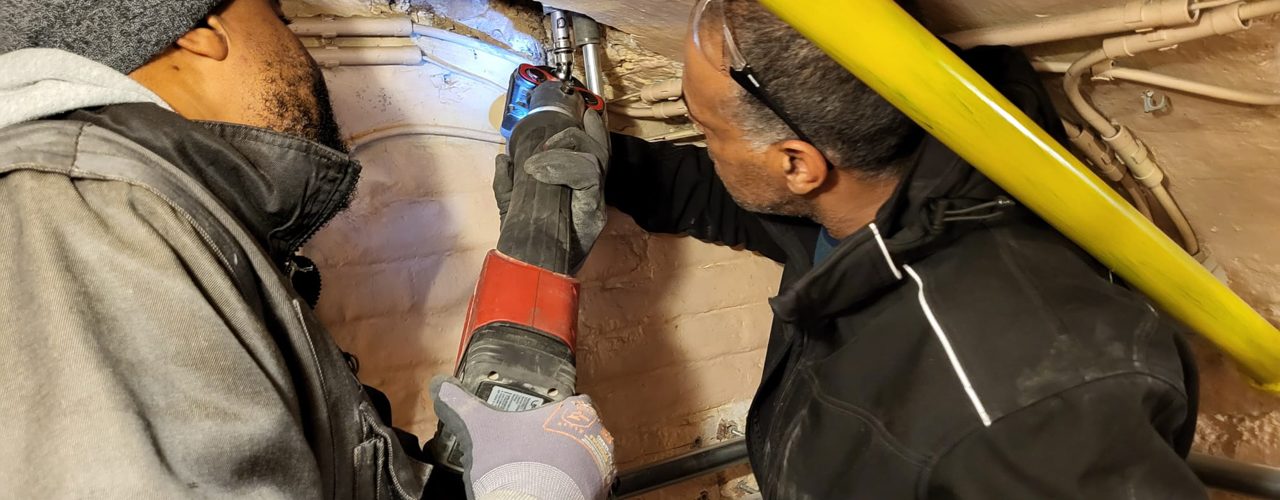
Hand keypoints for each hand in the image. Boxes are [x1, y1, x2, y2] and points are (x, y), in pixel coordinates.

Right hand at [430, 376, 615, 499]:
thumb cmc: (513, 466)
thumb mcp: (479, 428)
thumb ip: (460, 404)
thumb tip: (440, 387)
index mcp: (577, 412)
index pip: (571, 403)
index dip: (550, 414)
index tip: (534, 423)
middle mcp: (598, 438)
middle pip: (577, 434)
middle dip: (557, 442)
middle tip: (529, 451)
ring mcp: (601, 469)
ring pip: (582, 461)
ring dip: (565, 467)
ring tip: (534, 474)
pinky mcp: (597, 495)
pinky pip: (584, 487)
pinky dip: (568, 488)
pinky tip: (544, 492)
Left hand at [494, 110, 609, 270]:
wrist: (531, 273)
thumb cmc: (524, 243)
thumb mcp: (511, 207)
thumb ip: (507, 183)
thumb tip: (503, 158)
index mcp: (577, 189)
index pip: (591, 154)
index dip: (593, 132)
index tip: (585, 114)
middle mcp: (591, 193)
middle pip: (596, 150)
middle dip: (571, 137)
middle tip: (541, 146)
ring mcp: (594, 202)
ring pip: (593, 158)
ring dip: (561, 151)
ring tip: (535, 164)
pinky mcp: (593, 212)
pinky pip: (587, 175)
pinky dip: (563, 166)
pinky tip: (540, 171)